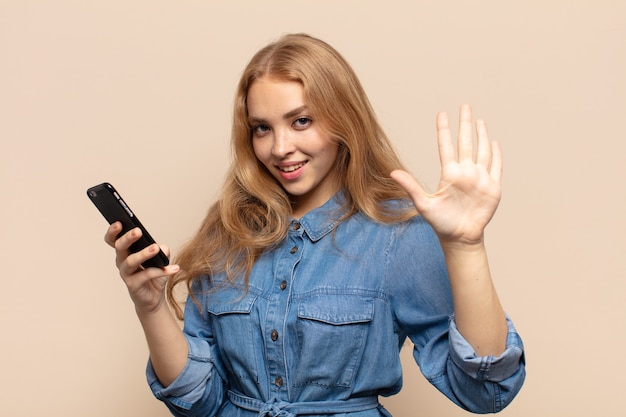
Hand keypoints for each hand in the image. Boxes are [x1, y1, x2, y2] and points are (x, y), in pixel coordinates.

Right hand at [104, 222, 178, 313]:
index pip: (113, 240)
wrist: (153, 297)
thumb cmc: (153, 274)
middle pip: (120, 247)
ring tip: (155, 248)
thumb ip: (162, 250)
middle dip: (127, 238)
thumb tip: (162, 247)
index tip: (119, 222)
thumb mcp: (160, 259)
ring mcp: (126, 274)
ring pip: (131, 261)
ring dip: (144, 254)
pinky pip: (146, 275)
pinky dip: (161, 271)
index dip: (113, 231)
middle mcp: (122, 261)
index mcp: (125, 252)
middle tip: (138, 231)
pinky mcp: (133, 285)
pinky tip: (173, 268)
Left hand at [391, 104, 501, 244]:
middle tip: (465, 106)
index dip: (444, 130)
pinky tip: (495, 142)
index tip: (442, 113)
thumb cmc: (441, 222)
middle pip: (466, 142)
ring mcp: (479, 178)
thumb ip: (410, 186)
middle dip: (465, 124)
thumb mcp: (423, 204)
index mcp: (449, 174)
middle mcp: (464, 172)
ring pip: (482, 150)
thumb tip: (392, 173)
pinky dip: (497, 154)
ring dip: (482, 135)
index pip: (446, 146)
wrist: (460, 237)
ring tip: (479, 120)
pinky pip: (496, 167)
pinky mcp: (492, 187)